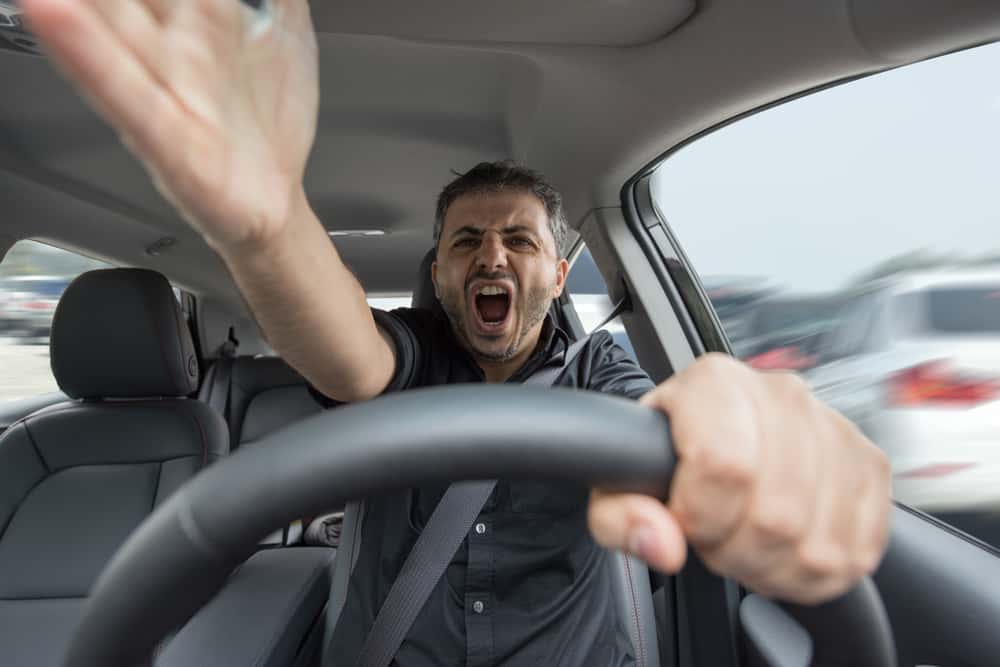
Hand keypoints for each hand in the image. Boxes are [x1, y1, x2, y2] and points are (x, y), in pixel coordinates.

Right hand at [20, 0, 318, 249]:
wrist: (273, 202)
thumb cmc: (264, 121)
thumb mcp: (286, 27)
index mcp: (195, 11)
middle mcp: (168, 42)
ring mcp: (164, 88)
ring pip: (108, 20)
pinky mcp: (167, 140)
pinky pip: (124, 93)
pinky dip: (88, 55)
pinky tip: (51, 13)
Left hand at [588, 353, 891, 604]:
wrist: (711, 437)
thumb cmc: (665, 458)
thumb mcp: (616, 484)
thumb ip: (619, 516)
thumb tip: (662, 543)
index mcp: (714, 384)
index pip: (724, 464)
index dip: (700, 516)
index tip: (685, 521)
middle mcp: (781, 396)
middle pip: (776, 514)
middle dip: (734, 551)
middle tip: (713, 538)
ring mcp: (835, 428)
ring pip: (818, 542)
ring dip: (773, 567)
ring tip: (744, 544)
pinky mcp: (870, 465)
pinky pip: (857, 551)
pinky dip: (815, 573)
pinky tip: (781, 550)